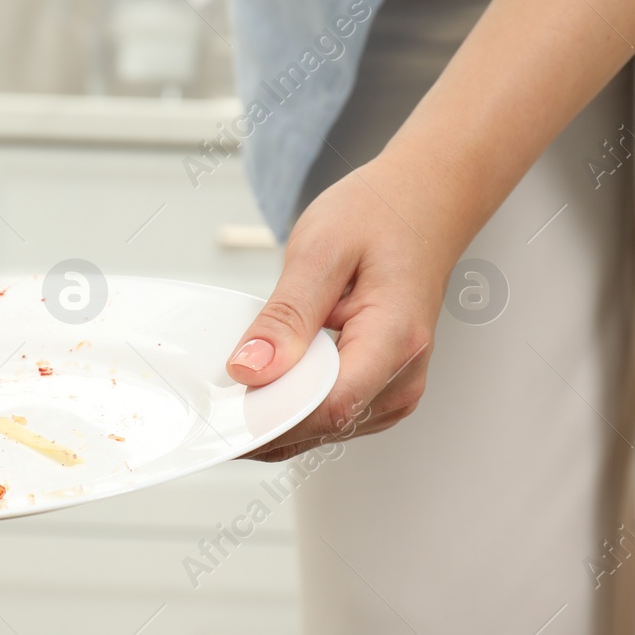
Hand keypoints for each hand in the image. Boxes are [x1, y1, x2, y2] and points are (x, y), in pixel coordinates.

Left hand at [224, 154, 463, 461]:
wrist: (421, 204)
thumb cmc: (381, 216)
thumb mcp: (321, 249)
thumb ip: (286, 315)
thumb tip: (251, 370)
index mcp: (396, 340)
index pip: (329, 406)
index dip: (271, 417)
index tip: (223, 413)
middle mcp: (403, 377)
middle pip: (321, 426)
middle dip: (263, 418)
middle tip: (212, 397)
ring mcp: (393, 391)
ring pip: (319, 431)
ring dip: (273, 416)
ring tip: (240, 383)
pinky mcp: (378, 393)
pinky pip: (325, 419)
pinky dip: (289, 407)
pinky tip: (267, 382)